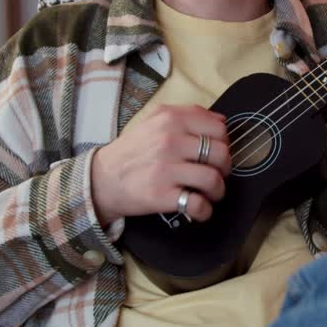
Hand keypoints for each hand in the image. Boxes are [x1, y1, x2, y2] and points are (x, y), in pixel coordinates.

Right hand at [89, 105, 230, 225]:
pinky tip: (200, 209)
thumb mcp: (154, 120)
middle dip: (225, 168)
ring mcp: (166, 169)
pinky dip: (205, 211)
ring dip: (218, 191)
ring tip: (210, 193)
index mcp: (171, 119)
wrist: (102, 178)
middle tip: (215, 174)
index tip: (216, 152)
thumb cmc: (133, 150)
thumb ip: (187, 115)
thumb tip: (221, 122)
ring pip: (213, 179)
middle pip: (221, 154)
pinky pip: (198, 205)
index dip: (224, 142)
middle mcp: (169, 140)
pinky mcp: (161, 195)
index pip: (219, 128)